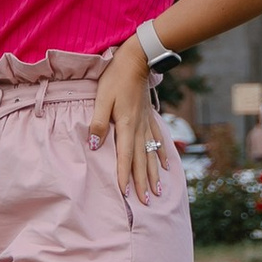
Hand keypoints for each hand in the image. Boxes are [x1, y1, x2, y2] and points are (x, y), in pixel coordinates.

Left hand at [86, 40, 169, 199]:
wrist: (137, 59)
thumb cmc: (115, 78)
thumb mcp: (101, 98)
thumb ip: (99, 122)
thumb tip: (96, 145)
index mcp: (126, 125)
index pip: (125, 157)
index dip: (125, 177)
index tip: (126, 196)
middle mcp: (139, 128)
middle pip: (141, 161)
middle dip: (143, 183)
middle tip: (146, 203)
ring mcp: (147, 123)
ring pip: (151, 154)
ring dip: (154, 174)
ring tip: (158, 191)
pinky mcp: (150, 117)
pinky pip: (157, 141)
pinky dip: (161, 155)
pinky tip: (165, 165)